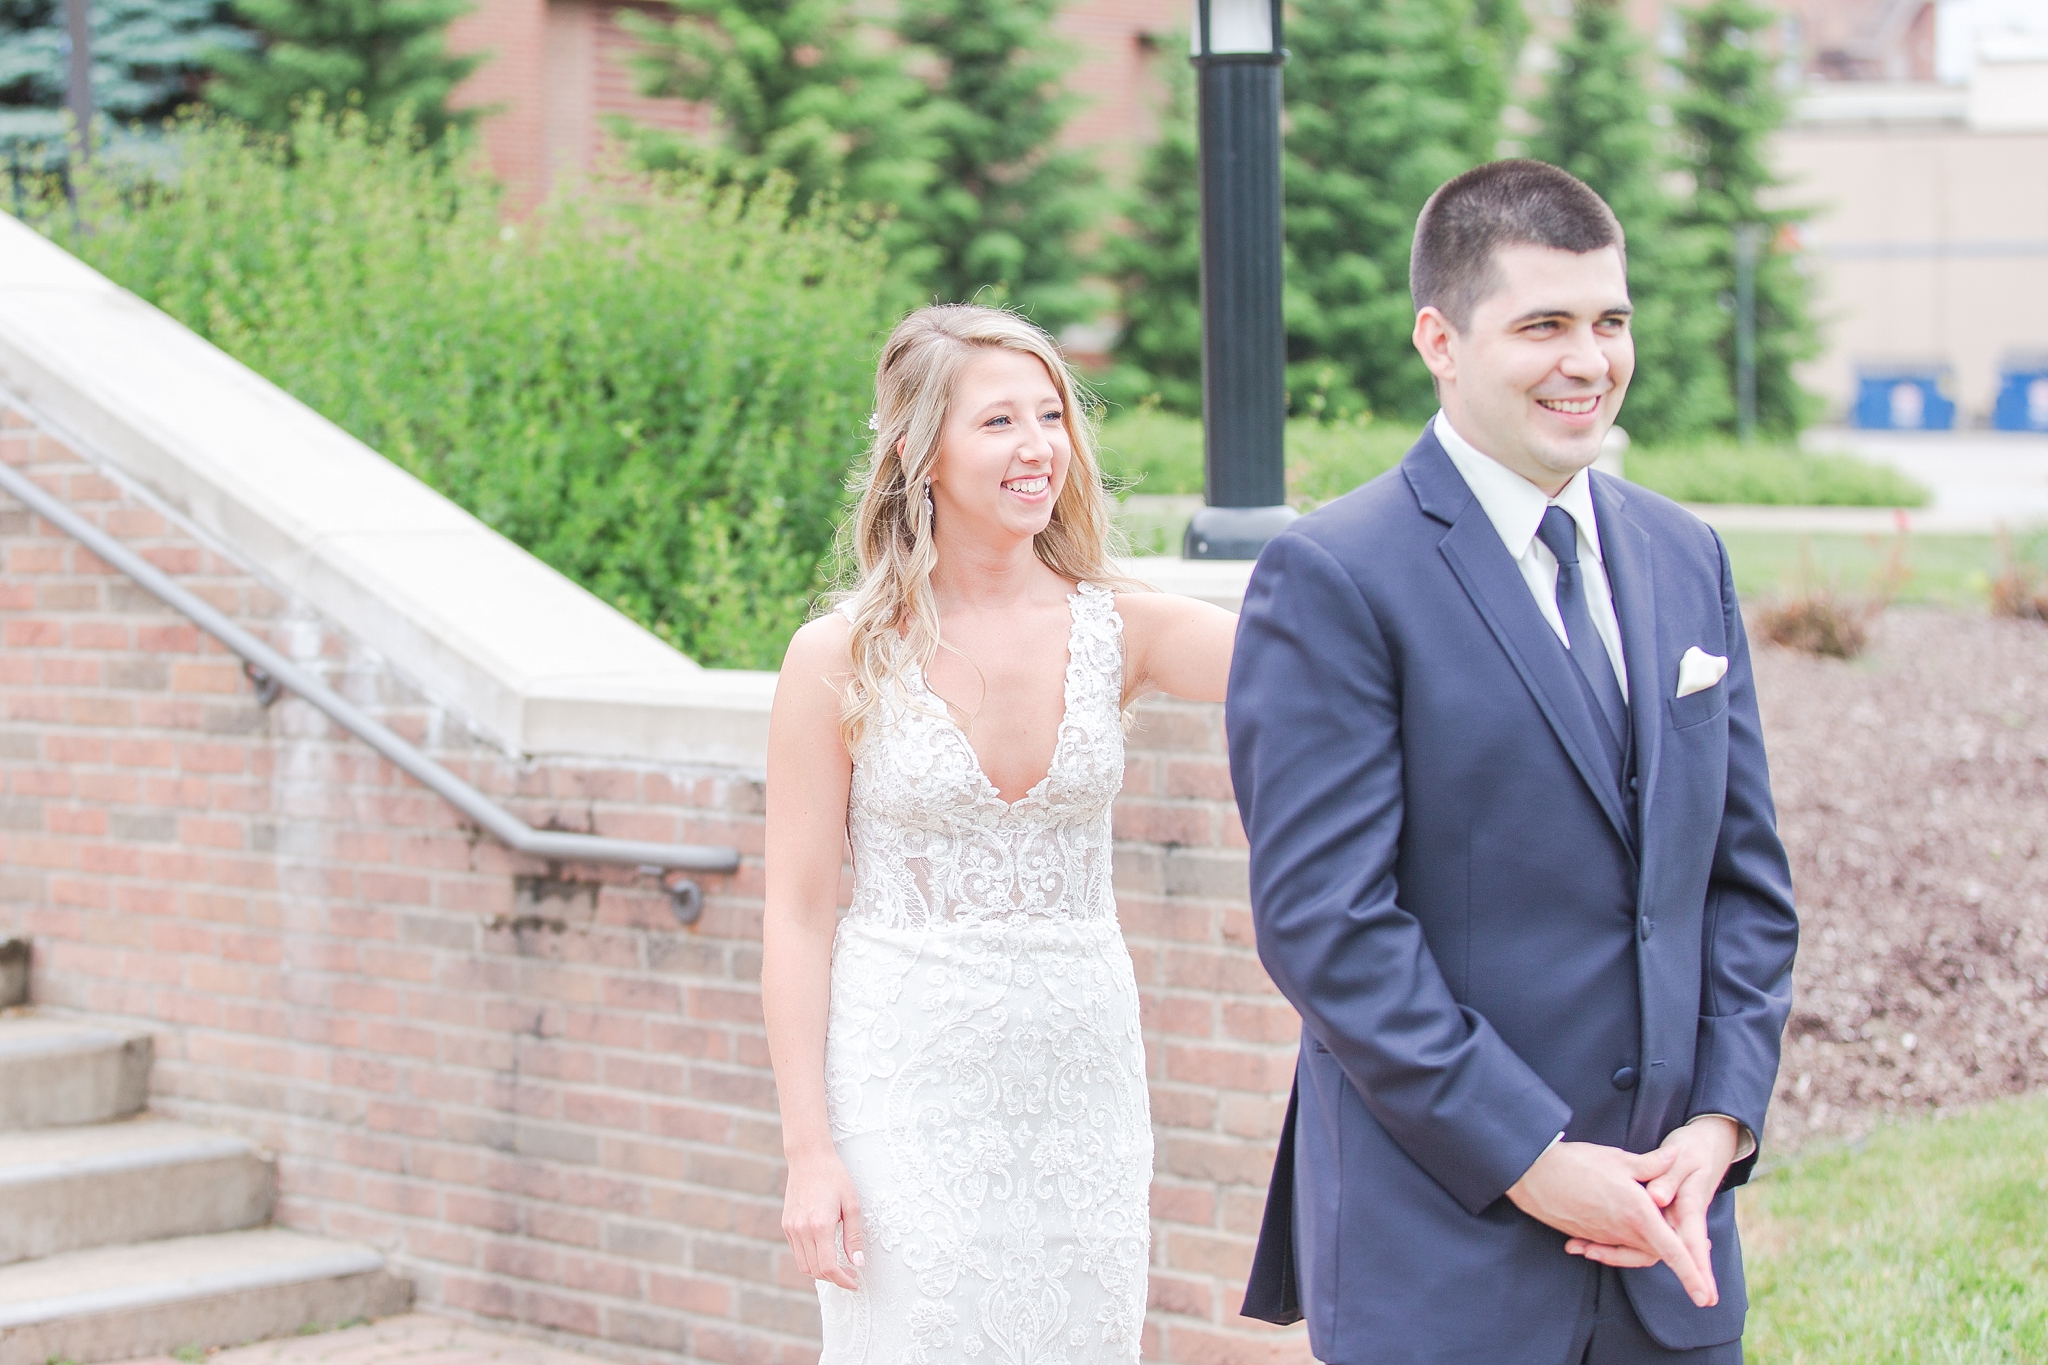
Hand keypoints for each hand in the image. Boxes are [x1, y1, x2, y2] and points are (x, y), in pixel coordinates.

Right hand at [782, 1149, 864, 1290]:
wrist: (809, 1158)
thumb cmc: (834, 1177)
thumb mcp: (852, 1204)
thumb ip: (854, 1236)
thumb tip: (858, 1263)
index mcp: (820, 1225)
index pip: (829, 1267)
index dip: (843, 1280)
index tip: (854, 1282)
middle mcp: (802, 1230)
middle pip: (816, 1270)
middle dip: (834, 1278)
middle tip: (850, 1274)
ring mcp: (791, 1228)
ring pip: (804, 1265)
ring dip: (821, 1272)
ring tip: (838, 1266)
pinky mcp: (786, 1225)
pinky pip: (797, 1252)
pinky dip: (810, 1260)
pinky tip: (824, 1252)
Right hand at [1570, 1118, 1739, 1291]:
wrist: (1533, 1174)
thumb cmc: (1578, 1163)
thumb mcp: (1620, 1159)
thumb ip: (1652, 1164)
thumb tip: (1677, 1156)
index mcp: (1638, 1213)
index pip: (1673, 1251)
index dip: (1692, 1274)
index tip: (1706, 1298)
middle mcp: (1622, 1231)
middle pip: (1657, 1253)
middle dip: (1678, 1258)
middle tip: (1699, 1252)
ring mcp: (1603, 1236)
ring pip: (1634, 1251)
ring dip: (1647, 1247)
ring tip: (1665, 1236)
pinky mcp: (1586, 1236)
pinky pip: (1612, 1248)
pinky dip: (1620, 1245)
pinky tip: (1623, 1232)